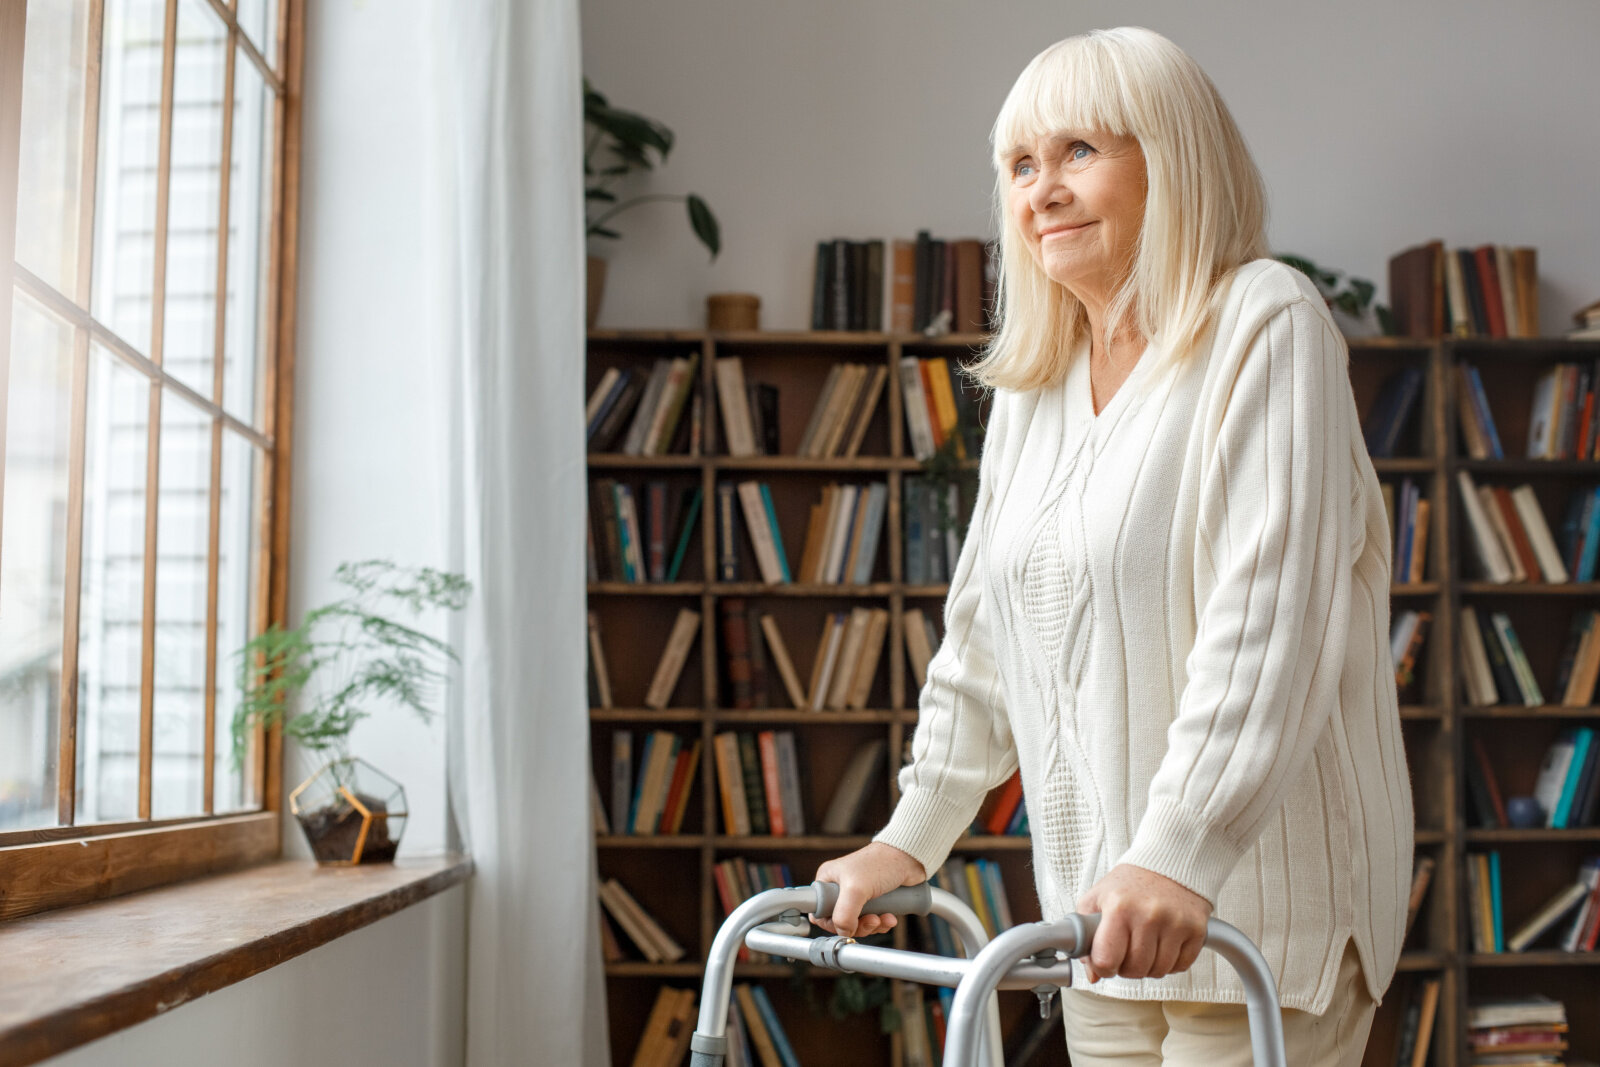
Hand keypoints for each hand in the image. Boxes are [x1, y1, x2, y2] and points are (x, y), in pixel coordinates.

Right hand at [810, 842, 925, 937]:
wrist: (910, 859)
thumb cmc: (881, 863)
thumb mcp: (856, 888)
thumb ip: (844, 914)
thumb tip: (843, 932)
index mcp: (828, 880)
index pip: (819, 911)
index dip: (831, 923)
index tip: (846, 924)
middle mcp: (840, 888)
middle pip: (840, 921)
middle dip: (858, 926)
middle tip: (871, 921)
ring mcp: (858, 895)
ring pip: (858, 923)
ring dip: (872, 925)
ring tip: (883, 918)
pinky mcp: (874, 901)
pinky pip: (872, 921)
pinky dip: (881, 923)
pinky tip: (890, 917)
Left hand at [1075, 864, 1210, 982]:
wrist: (1170, 861)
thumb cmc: (1131, 882)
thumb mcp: (1098, 898)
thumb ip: (1086, 935)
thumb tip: (1093, 974)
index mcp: (1118, 907)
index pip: (1106, 960)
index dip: (1103, 967)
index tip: (1106, 961)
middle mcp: (1148, 915)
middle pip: (1134, 970)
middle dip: (1127, 967)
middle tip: (1127, 950)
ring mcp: (1175, 923)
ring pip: (1158, 971)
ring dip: (1150, 965)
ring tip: (1146, 944)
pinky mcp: (1196, 929)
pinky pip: (1181, 966)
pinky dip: (1171, 962)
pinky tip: (1164, 943)